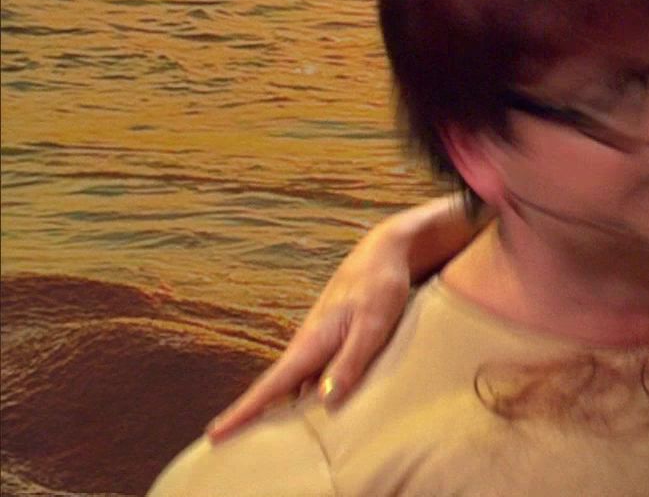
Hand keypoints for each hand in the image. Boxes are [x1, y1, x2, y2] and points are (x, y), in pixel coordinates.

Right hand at [205, 226, 413, 439]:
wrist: (385, 252)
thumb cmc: (380, 286)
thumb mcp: (373, 325)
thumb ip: (350, 361)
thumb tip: (325, 401)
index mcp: (310, 344)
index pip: (270, 387)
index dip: (243, 412)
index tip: (213, 435)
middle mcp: (308, 346)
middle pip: (274, 391)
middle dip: (249, 417)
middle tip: (220, 446)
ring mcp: (319, 343)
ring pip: (294, 385)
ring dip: (277, 409)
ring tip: (256, 439)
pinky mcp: (333, 341)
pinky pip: (313, 375)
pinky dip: (305, 396)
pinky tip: (309, 411)